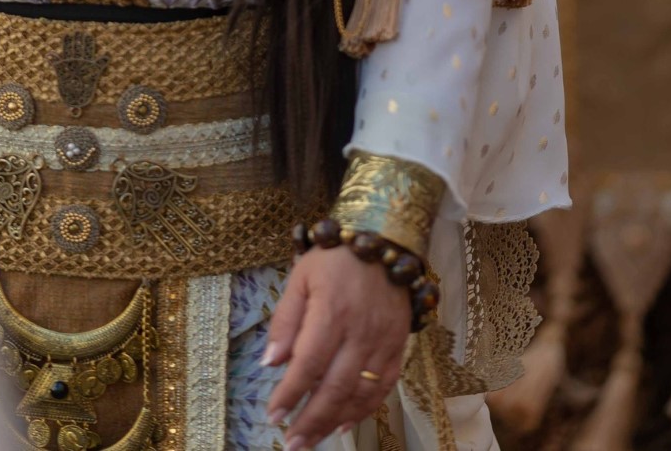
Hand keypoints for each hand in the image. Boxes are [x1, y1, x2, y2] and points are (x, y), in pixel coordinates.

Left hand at [263, 246, 410, 448]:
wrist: (385, 239)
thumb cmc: (335, 257)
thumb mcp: (301, 277)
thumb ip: (286, 320)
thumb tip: (271, 363)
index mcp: (331, 312)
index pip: (308, 365)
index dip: (290, 394)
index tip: (273, 415)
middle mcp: (360, 332)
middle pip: (335, 388)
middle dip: (311, 421)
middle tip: (291, 445)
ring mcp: (383, 342)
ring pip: (360, 394)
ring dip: (334, 422)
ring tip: (311, 440)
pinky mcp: (399, 346)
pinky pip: (384, 387)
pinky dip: (364, 411)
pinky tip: (344, 425)